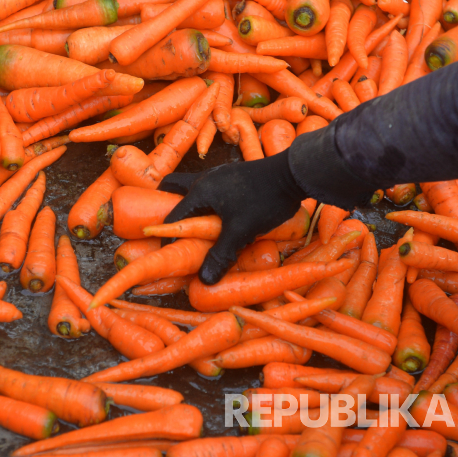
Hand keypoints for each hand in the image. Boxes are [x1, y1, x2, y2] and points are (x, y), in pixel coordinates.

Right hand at [160, 150, 303, 284]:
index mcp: (200, 191)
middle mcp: (204, 179)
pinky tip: (217, 215)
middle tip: (164, 222)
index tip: (164, 252)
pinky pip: (210, 188)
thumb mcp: (240, 232)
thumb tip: (204, 280)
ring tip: (189, 223)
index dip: (165, 235)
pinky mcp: (233, 176)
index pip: (173, 216)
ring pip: (193, 186)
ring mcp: (219, 175)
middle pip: (173, 186)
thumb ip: (220, 255)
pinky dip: (206, 201)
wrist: (293, 175)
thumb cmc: (263, 201)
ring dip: (187, 202)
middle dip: (165, 202)